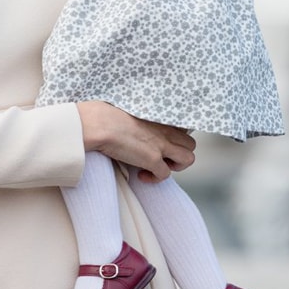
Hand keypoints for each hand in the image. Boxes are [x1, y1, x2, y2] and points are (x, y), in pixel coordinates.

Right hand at [77, 101, 195, 181]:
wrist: (98, 124)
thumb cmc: (102, 114)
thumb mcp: (126, 110)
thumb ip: (136, 118)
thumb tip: (129, 124)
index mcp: (158, 117)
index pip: (181, 128)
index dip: (173, 138)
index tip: (161, 143)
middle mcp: (164, 130)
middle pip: (190, 144)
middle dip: (178, 153)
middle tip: (161, 157)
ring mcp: (161, 145)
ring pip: (188, 159)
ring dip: (174, 166)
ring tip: (157, 167)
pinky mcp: (153, 160)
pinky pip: (165, 175)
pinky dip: (155, 178)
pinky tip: (141, 176)